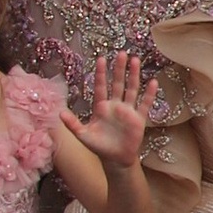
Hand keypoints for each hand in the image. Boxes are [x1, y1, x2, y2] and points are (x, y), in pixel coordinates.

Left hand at [65, 49, 159, 168]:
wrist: (115, 159)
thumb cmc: (99, 146)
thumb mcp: (83, 135)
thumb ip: (72, 124)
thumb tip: (59, 113)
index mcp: (101, 107)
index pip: (101, 86)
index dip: (101, 73)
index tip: (102, 59)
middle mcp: (115, 105)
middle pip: (118, 83)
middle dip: (119, 68)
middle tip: (121, 53)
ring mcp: (127, 110)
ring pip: (131, 89)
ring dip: (134, 75)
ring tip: (135, 60)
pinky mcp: (138, 118)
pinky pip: (144, 104)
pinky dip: (149, 94)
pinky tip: (153, 82)